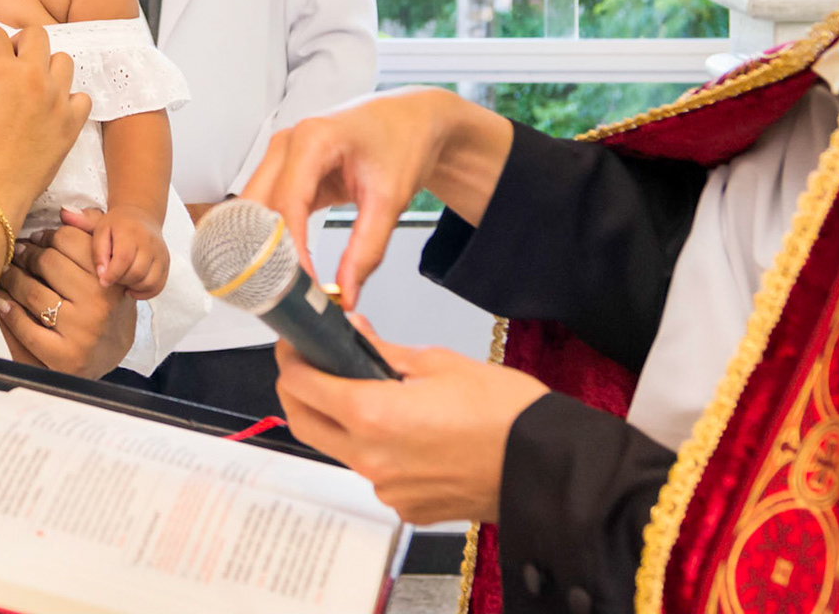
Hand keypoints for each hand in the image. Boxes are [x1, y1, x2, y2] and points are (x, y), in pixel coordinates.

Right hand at [0, 25, 90, 220]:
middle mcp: (31, 77)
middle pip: (36, 35)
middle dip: (19, 43)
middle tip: (10, 60)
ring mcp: (56, 98)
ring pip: (63, 60)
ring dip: (47, 67)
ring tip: (35, 84)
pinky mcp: (71, 122)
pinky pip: (82, 97)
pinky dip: (69, 100)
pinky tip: (54, 108)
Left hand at [0, 208, 136, 377]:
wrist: (110, 357)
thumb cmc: (105, 306)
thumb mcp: (109, 271)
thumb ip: (92, 236)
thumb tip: (64, 212)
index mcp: (110, 275)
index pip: (69, 240)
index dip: (47, 236)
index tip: (35, 238)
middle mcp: (99, 301)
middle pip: (48, 262)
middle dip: (26, 255)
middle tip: (16, 253)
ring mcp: (81, 331)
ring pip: (33, 292)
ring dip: (12, 279)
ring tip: (5, 273)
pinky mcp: (64, 357)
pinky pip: (26, 328)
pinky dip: (10, 312)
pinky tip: (2, 302)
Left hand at [93, 205, 169, 297]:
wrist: (141, 216)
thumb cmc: (116, 226)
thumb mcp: (100, 230)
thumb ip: (98, 252)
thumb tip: (102, 274)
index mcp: (131, 232)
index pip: (124, 258)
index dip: (112, 274)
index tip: (103, 281)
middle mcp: (150, 242)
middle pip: (137, 272)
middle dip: (121, 281)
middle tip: (112, 277)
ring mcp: (161, 253)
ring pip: (149, 282)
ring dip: (133, 287)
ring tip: (122, 280)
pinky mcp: (166, 263)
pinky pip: (158, 286)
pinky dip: (145, 292)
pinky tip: (132, 288)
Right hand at [241, 88, 511, 307]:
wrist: (412, 120)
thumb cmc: (403, 142)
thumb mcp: (391, 200)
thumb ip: (367, 250)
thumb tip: (345, 292)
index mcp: (313, 139)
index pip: (287, 205)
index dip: (288, 251)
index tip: (300, 288)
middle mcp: (288, 142)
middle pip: (258, 207)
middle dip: (265, 252)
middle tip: (283, 295)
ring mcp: (283, 155)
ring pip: (255, 210)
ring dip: (264, 247)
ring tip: (284, 285)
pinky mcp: (286, 171)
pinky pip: (268, 209)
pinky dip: (273, 239)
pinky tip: (286, 267)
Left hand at [274, 318, 547, 523]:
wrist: (545, 466)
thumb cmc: (503, 411)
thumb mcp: (438, 363)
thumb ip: (383, 351)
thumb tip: (353, 332)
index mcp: (372, 414)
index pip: (301, 385)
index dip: (293, 359)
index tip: (297, 345)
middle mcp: (370, 458)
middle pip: (306, 423)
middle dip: (300, 392)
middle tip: (314, 366)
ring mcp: (386, 489)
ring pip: (341, 450)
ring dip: (341, 422)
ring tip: (373, 394)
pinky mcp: (405, 506)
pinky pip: (375, 473)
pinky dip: (378, 449)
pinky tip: (409, 431)